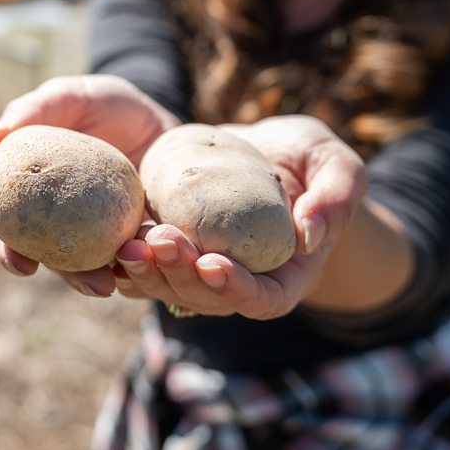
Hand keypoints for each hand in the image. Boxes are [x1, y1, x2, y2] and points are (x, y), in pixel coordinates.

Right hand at [0, 75, 180, 296]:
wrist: (159, 116)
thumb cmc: (106, 105)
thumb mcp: (71, 96)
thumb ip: (35, 110)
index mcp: (40, 199)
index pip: (15, 231)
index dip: (11, 252)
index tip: (22, 265)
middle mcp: (71, 225)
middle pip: (63, 261)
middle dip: (76, 280)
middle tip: (96, 286)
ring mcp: (109, 234)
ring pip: (106, 267)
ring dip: (118, 278)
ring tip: (132, 280)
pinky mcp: (145, 237)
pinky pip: (145, 258)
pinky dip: (150, 263)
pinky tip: (160, 262)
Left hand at [112, 115, 365, 318]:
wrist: (269, 150)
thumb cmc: (312, 160)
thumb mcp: (338, 167)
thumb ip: (336, 198)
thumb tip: (310, 234)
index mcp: (286, 276)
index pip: (264, 299)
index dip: (236, 288)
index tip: (212, 262)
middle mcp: (240, 281)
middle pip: (207, 297)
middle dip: (180, 275)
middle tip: (158, 241)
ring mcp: (203, 270)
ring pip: (171, 287)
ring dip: (147, 272)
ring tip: (127, 244)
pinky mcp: (175, 250)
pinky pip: (148, 266)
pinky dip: (127, 260)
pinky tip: (110, 241)